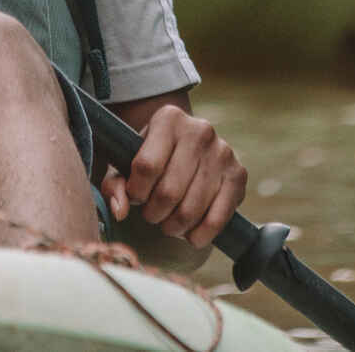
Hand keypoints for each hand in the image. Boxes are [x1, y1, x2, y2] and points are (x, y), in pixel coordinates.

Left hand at [99, 104, 245, 247]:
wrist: (188, 147)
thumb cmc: (151, 158)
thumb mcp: (127, 163)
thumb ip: (115, 185)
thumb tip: (119, 211)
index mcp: (168, 118)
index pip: (146, 166)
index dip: (136, 192)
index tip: (135, 197)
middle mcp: (199, 130)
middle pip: (169, 191)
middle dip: (154, 213)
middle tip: (151, 215)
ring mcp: (222, 152)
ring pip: (192, 208)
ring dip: (174, 226)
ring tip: (167, 224)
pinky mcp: (239, 174)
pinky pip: (218, 217)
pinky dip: (200, 235)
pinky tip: (190, 235)